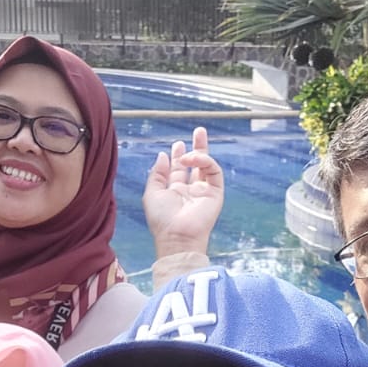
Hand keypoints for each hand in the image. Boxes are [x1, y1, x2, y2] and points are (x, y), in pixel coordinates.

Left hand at [143, 126, 223, 256]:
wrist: (177, 236)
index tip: (177, 145)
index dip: (178, 155)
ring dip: (200, 152)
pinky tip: (193, 159)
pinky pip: (214, 172)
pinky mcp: (215, 193)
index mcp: (175, 192)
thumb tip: (162, 155)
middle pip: (196, 164)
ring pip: (207, 166)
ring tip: (188, 151)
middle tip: (199, 130)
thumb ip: (157, 173)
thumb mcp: (152, 193)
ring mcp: (204, 192)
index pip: (179, 169)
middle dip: (197, 147)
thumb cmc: (161, 219)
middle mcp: (190, 191)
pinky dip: (205, 161)